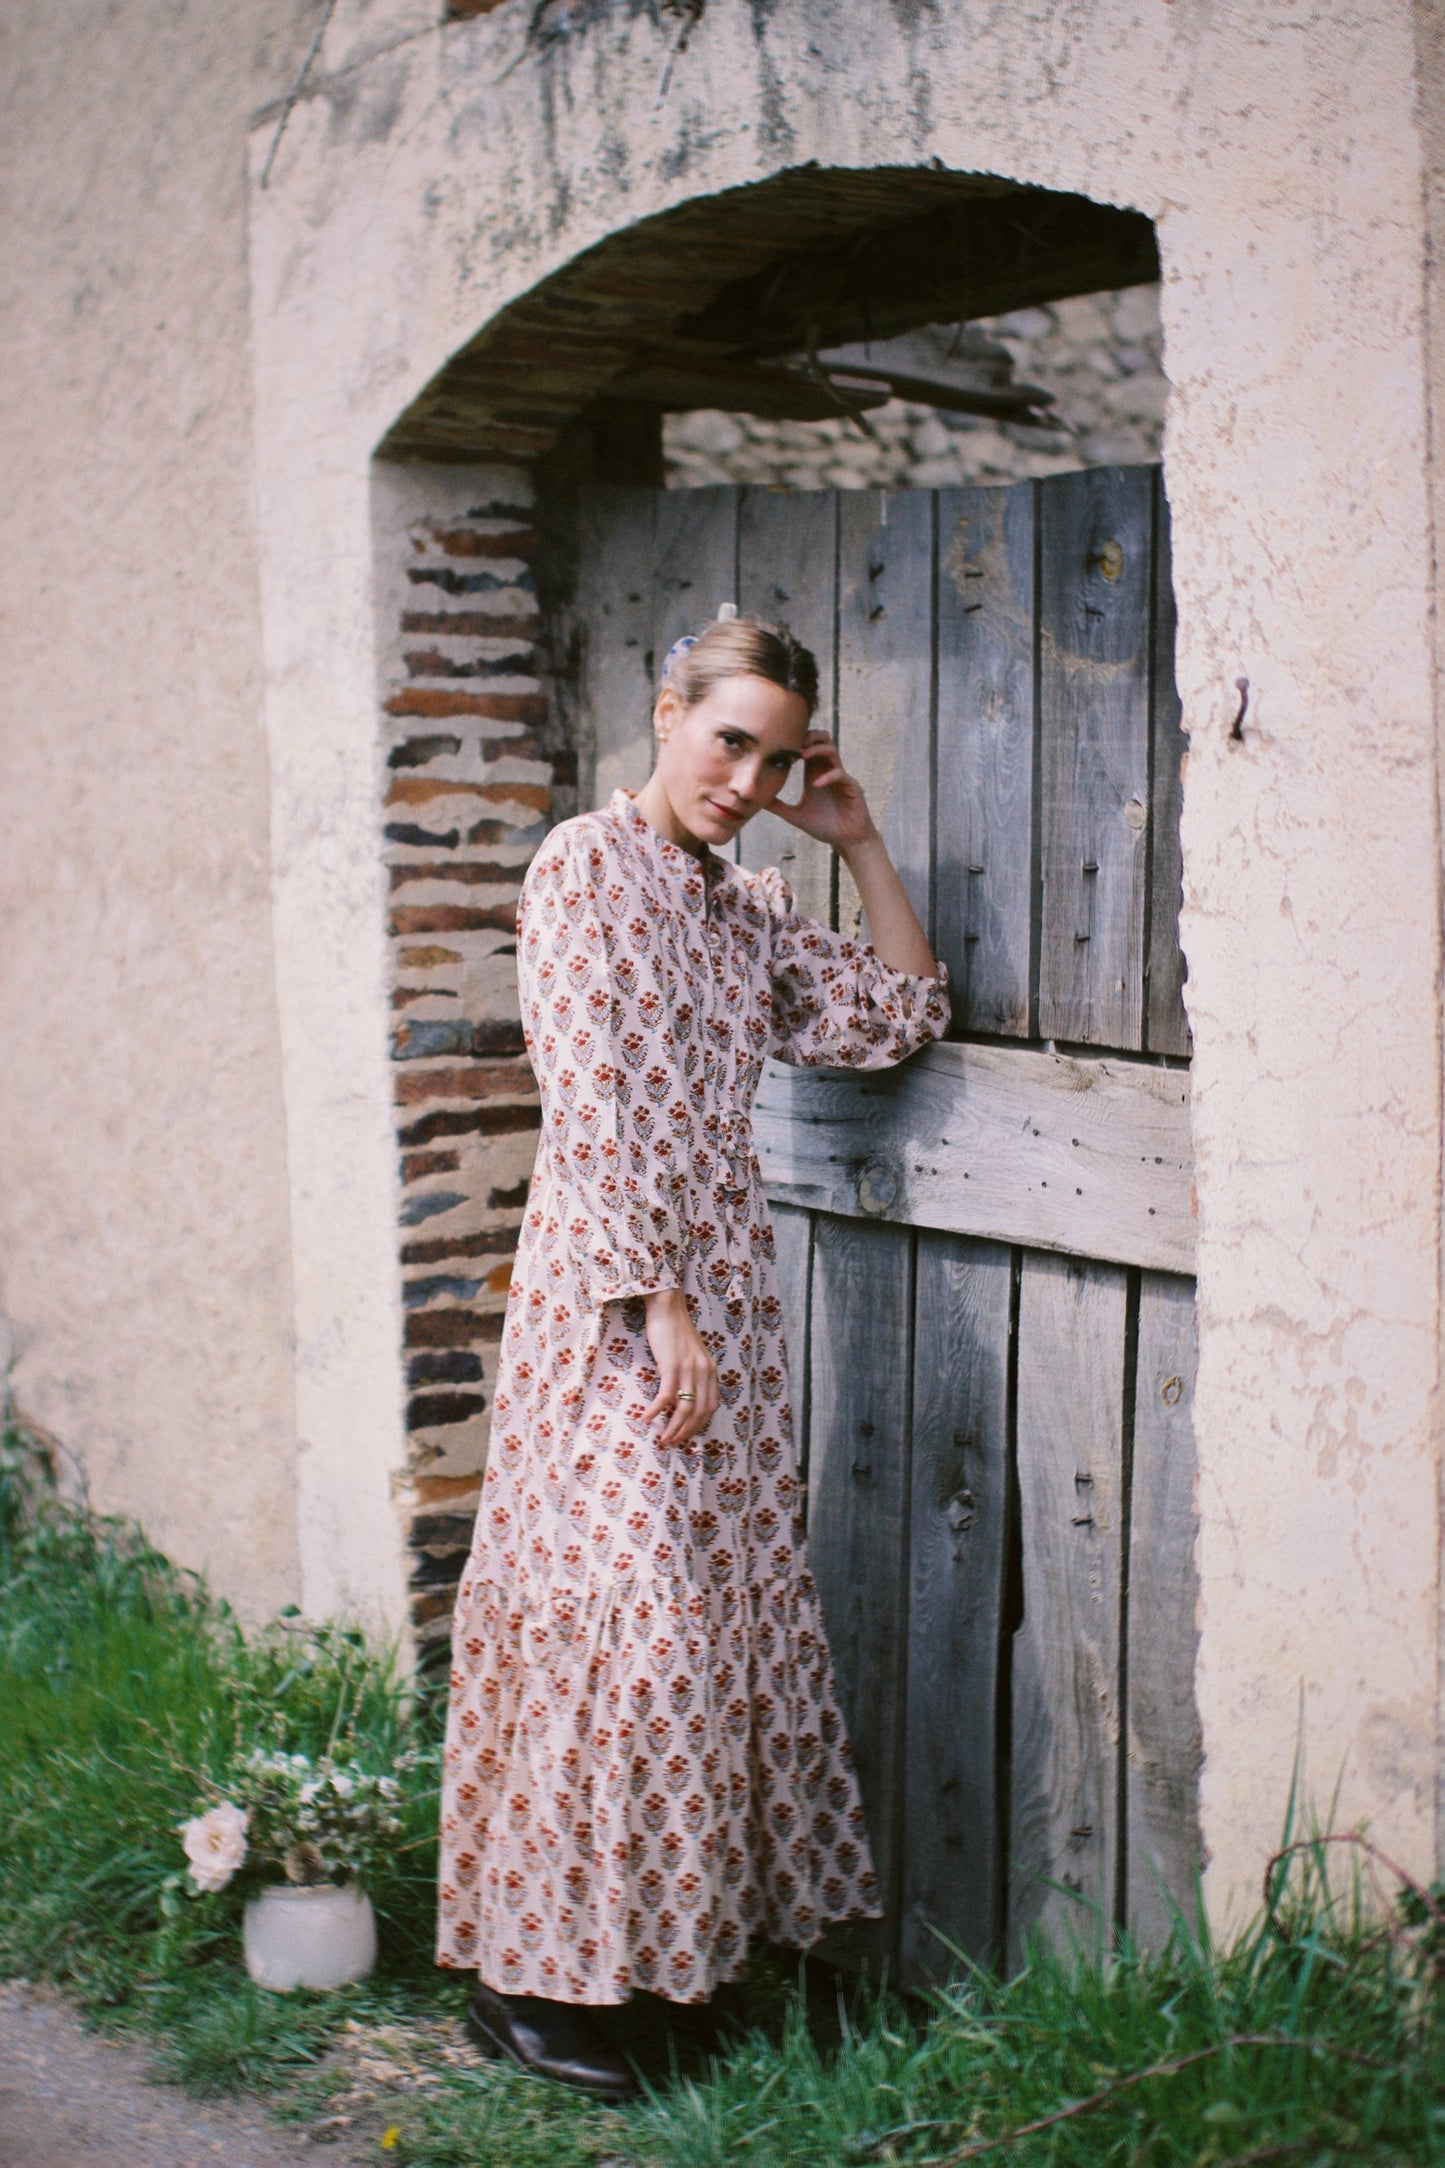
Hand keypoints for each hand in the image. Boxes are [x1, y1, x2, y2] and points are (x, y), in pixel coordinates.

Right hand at [641, 1290, 718, 1445]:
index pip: (710, 1406)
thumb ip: (692, 1373)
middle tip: (673, 1443)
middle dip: (686, 1432)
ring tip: (663, 1439)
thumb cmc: (675, 1330)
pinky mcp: (671, 1365)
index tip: (687, 1435)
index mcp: (710, 1370)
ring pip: (685, 1408)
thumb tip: (682, 1395)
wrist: (667, 1307)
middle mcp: (703, 1371)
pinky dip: (657, 1410)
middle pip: (699, 1412)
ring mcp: (688, 1369)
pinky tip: (646, 1418)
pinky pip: (666, 1396)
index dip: (699, 1425)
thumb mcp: (691, 1354)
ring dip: (674, 1427)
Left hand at [772, 732, 876, 850]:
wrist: (845, 840)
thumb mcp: (796, 816)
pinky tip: (816, 784)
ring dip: (817, 749)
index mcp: (814, 774)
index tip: (780, 744)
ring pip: (832, 750)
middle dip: (809, 737)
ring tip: (803, 755)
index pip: (807, 747)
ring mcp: (840, 777)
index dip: (796, 741)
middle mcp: (827, 771)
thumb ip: (778, 807)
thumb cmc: (824, 826)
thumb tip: (757, 802)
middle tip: (794, 744)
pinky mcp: (851, 786)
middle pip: (822, 740)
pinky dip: (827, 776)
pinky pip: (840, 774)